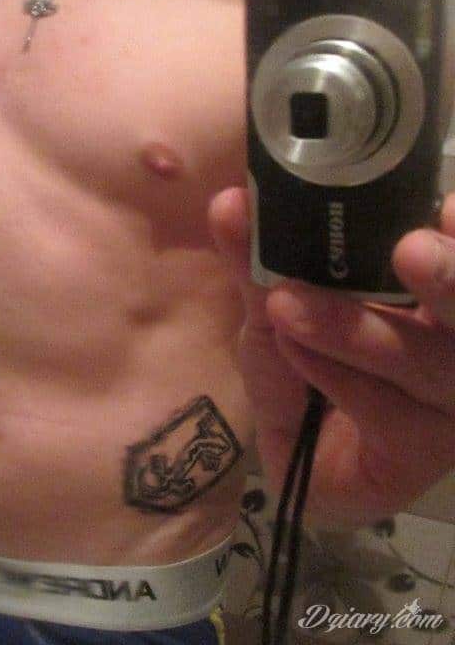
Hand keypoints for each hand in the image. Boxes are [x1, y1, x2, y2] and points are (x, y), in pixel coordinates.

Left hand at [208, 187, 454, 526]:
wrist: (295, 461)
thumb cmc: (302, 370)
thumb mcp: (275, 305)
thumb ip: (261, 257)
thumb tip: (231, 201)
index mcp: (433, 299)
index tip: (449, 208)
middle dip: (451, 279)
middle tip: (412, 250)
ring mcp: (449, 406)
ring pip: (431, 365)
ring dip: (359, 332)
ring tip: (288, 305)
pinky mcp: (420, 458)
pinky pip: (389, 416)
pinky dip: (336, 377)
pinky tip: (293, 352)